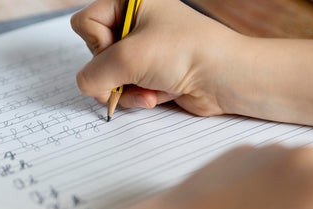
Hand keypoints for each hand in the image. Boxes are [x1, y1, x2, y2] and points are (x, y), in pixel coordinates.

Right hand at [71, 0, 241, 115]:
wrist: (226, 77)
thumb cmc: (186, 53)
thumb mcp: (128, 59)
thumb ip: (93, 75)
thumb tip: (87, 86)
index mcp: (130, 1)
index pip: (86, 23)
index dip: (97, 44)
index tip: (122, 51)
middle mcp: (135, 21)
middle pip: (97, 53)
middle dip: (115, 73)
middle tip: (136, 75)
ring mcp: (144, 47)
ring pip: (111, 75)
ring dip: (127, 89)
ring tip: (150, 91)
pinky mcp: (153, 71)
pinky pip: (127, 87)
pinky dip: (139, 95)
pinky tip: (158, 96)